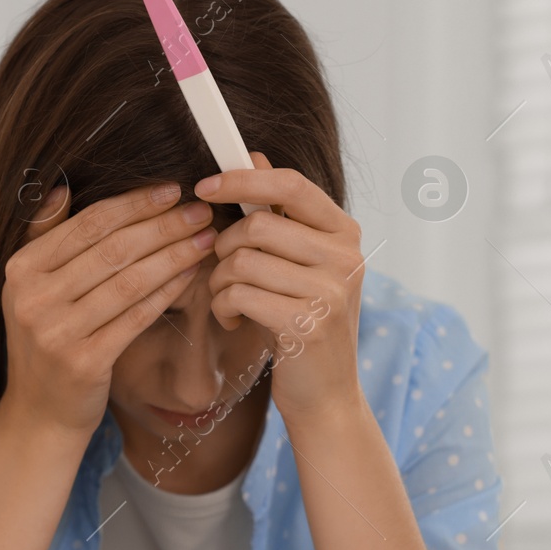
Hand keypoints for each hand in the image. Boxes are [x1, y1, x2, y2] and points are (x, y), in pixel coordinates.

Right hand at [1, 182, 217, 435]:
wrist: (39, 412)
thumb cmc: (48, 341)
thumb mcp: (32, 289)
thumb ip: (45, 238)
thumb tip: (62, 188)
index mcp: (21, 269)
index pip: (88, 224)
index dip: (134, 204)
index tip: (171, 190)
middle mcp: (32, 298)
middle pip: (112, 249)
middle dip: (163, 226)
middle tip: (200, 211)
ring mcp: (56, 332)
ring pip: (129, 280)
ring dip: (174, 255)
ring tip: (206, 239)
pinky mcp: (84, 362)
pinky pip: (137, 316)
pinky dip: (168, 291)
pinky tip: (192, 274)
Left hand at [197, 152, 365, 423]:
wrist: (325, 396)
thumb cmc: (302, 323)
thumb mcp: (295, 264)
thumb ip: (278, 213)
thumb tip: (251, 154)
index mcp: (345, 233)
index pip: (291, 184)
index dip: (242, 179)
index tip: (204, 186)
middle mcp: (346, 257)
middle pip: (258, 224)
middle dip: (224, 248)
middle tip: (224, 274)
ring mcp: (331, 291)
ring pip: (243, 260)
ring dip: (220, 283)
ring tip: (229, 302)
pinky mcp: (308, 324)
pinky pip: (240, 294)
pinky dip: (223, 308)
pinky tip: (235, 322)